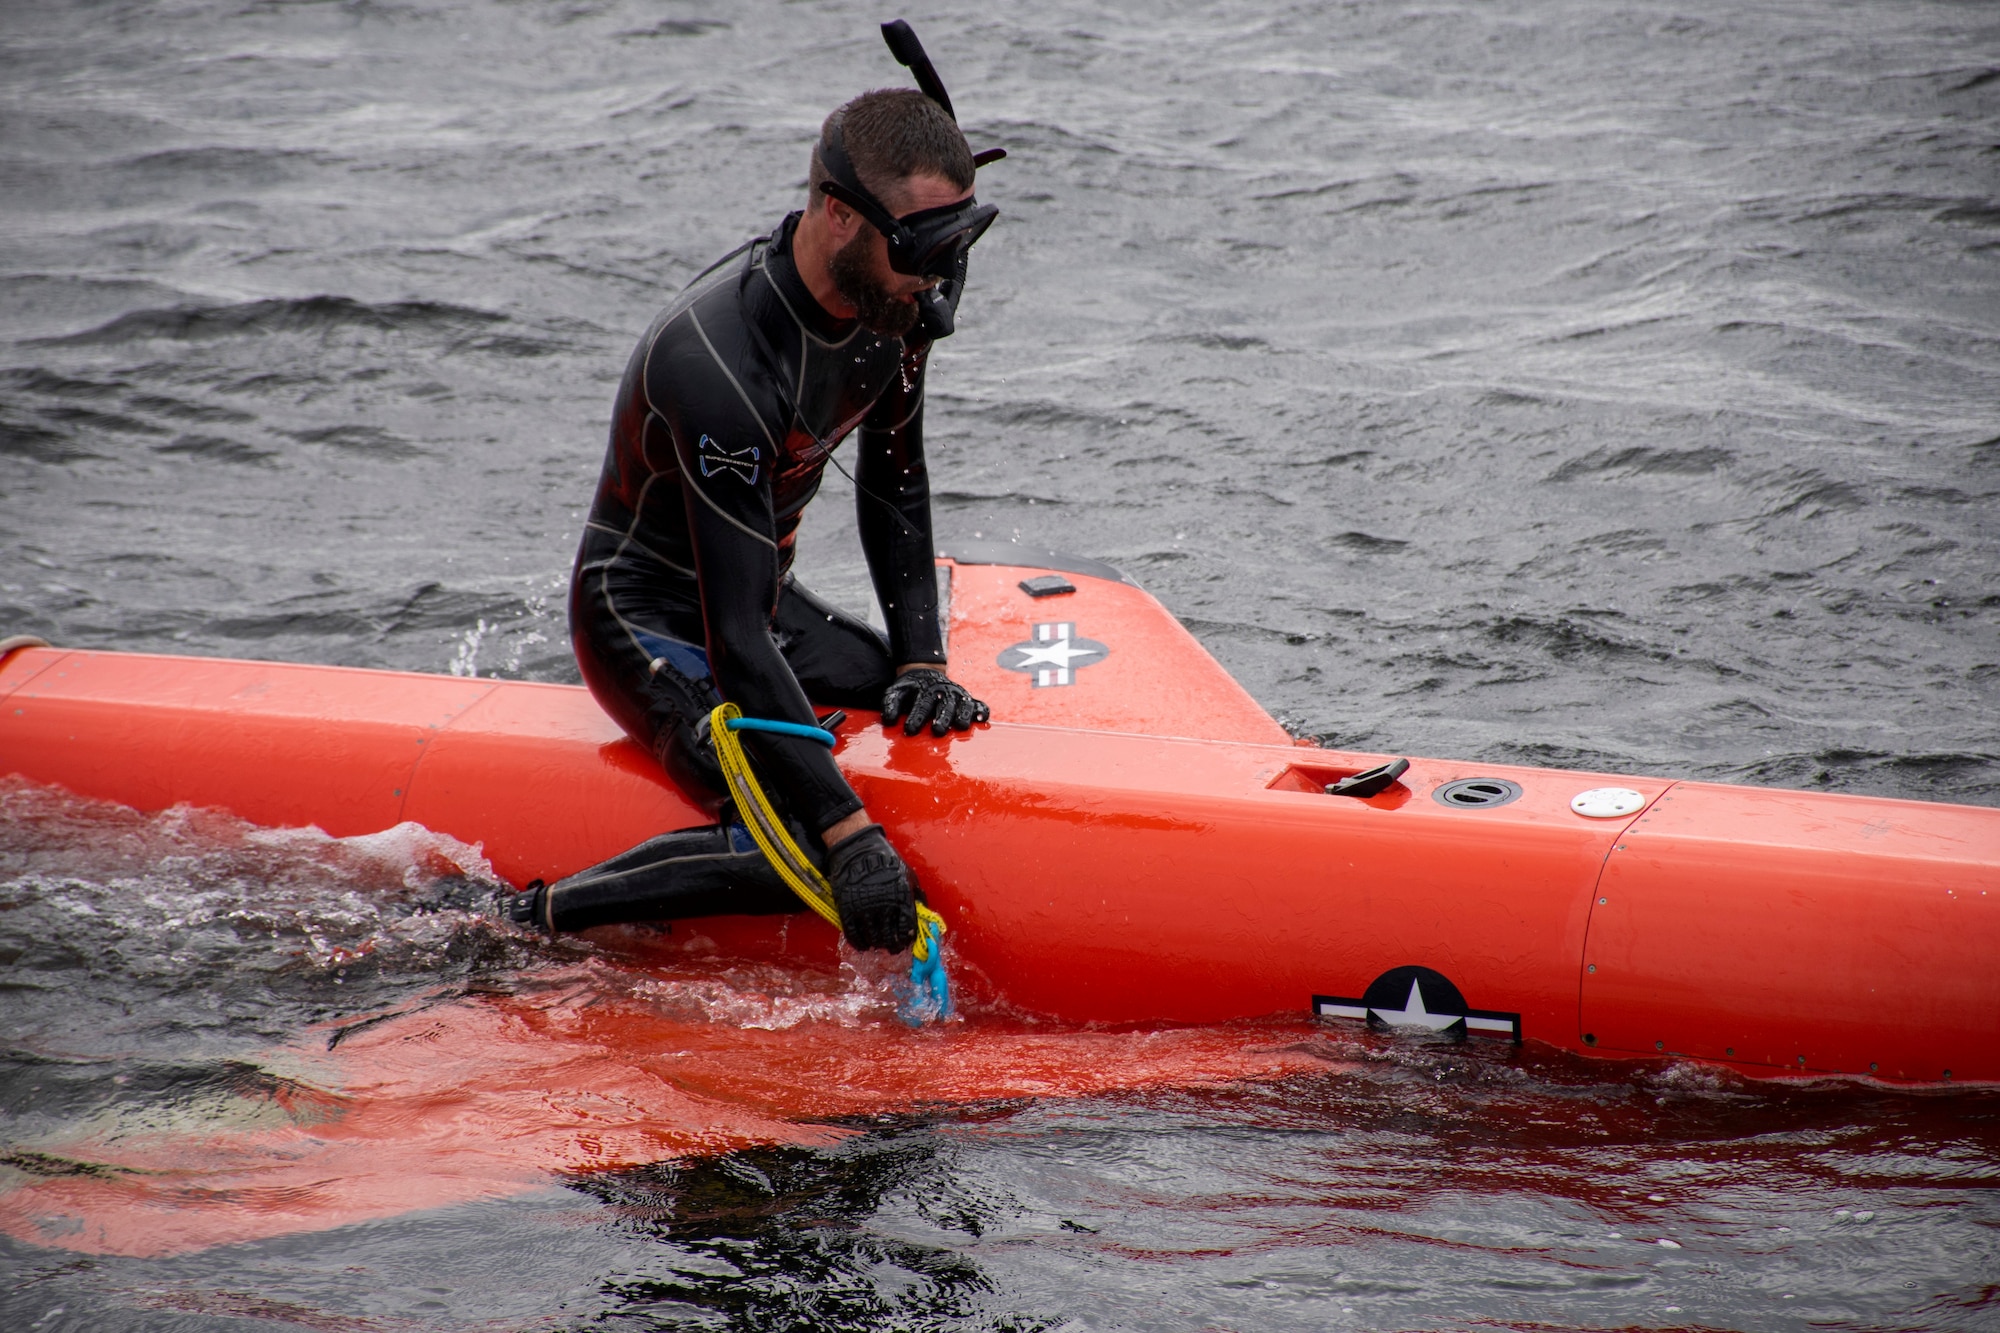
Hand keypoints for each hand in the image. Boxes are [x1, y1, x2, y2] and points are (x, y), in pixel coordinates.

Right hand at [826, 824, 917, 951]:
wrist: (858, 849)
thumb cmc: (886, 861)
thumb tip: (923, 915)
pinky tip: (863, 945)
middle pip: (889, 937)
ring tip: (878, 944)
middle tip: (892, 947)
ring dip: (876, 944)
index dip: (907, 939)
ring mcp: (865, 909)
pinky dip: (859, 943)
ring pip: (872, 938)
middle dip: (892, 945)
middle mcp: (884, 906)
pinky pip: (854, 934)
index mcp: (902, 897)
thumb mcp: (908, 874)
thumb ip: (916, 896)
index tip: (905, 942)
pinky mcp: (848, 909)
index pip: (907, 928)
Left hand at [881, 667, 989, 735]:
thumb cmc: (910, 691)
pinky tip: (981, 720)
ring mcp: (959, 696)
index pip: (922, 704)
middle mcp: (945, 692)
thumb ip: (890, 704)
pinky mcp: (970, 702)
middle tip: (938, 730)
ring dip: (963, 715)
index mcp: (926, 690)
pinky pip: (980, 705)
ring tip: (961, 726)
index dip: (916, 717)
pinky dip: (981, 712)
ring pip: (964, 705)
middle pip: (945, 705)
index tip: (910, 729)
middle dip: (942, 718)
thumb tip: (889, 721)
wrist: (926, 676)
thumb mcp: (896, 692)